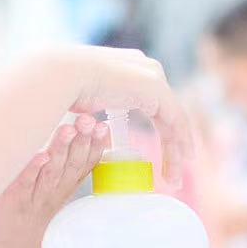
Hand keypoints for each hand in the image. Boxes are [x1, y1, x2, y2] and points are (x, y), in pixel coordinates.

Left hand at [0, 113, 108, 247]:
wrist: (9, 242)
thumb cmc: (31, 206)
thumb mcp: (55, 185)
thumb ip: (67, 160)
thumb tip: (80, 129)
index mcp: (65, 184)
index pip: (85, 163)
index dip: (95, 145)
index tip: (102, 126)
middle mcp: (53, 189)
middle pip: (71, 164)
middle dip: (81, 141)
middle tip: (87, 121)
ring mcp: (34, 195)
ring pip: (51, 171)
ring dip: (61, 149)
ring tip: (68, 130)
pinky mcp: (12, 199)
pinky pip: (24, 183)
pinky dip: (32, 169)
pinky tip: (40, 155)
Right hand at [48, 47, 192, 188]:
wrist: (63, 74)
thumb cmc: (63, 90)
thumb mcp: (84, 100)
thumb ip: (95, 109)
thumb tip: (91, 125)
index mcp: (131, 68)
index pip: (155, 104)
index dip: (161, 131)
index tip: (161, 156)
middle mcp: (146, 69)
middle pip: (167, 114)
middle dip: (173, 145)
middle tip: (172, 174)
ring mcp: (153, 77)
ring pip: (175, 120)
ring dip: (177, 151)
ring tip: (174, 179)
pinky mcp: (157, 89)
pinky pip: (177, 121)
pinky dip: (181, 142)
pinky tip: (183, 161)